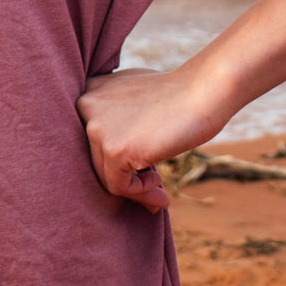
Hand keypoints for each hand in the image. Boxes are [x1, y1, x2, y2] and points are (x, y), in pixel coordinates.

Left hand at [75, 67, 224, 214]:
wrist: (201, 92)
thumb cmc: (174, 94)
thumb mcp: (134, 98)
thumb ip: (117, 118)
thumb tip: (116, 156)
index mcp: (88, 91)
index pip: (92, 137)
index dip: (118, 156)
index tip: (144, 168)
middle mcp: (84, 106)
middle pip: (97, 157)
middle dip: (127, 176)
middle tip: (155, 184)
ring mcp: (96, 127)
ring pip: (106, 175)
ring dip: (136, 189)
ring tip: (161, 191)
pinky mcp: (113, 149)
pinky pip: (118, 186)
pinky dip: (141, 194)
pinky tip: (160, 184)